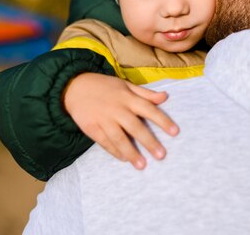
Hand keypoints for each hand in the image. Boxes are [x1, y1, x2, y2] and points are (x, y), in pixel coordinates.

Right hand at [63, 73, 178, 169]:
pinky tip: (124, 159)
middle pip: (135, 127)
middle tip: (161, 155)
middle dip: (149, 141)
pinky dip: (114, 151)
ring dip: (131, 152)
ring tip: (142, 165)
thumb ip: (145, 93)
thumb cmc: (104, 86)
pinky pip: (105, 142)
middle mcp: (117, 109)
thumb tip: (165, 97)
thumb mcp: (125, 85)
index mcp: (127, 97)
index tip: (175, 132)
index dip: (162, 120)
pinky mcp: (91, 127)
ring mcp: (103, 119)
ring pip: (119, 138)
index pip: (148, 109)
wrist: (74, 87)